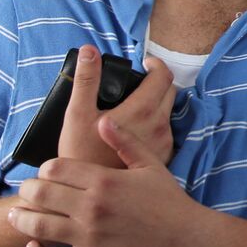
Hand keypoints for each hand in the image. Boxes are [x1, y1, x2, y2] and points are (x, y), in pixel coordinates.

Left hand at [11, 117, 206, 246]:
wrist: (188, 241)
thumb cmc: (170, 201)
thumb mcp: (151, 165)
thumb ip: (124, 141)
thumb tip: (102, 120)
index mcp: (104, 180)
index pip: (56, 168)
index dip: (44, 170)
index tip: (45, 174)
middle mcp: (92, 207)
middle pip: (41, 194)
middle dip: (28, 191)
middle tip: (25, 193)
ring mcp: (90, 237)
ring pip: (39, 226)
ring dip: (22, 220)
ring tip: (17, 217)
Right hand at [57, 45, 176, 168]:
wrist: (91, 196)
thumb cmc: (81, 155)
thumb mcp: (78, 114)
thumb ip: (86, 80)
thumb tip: (89, 51)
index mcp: (143, 111)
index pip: (163, 76)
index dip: (155, 64)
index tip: (144, 63)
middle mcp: (160, 126)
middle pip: (169, 92)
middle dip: (156, 81)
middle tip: (138, 82)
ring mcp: (164, 143)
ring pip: (167, 112)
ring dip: (156, 103)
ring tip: (134, 105)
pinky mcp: (163, 157)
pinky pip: (165, 131)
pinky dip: (155, 122)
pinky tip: (136, 128)